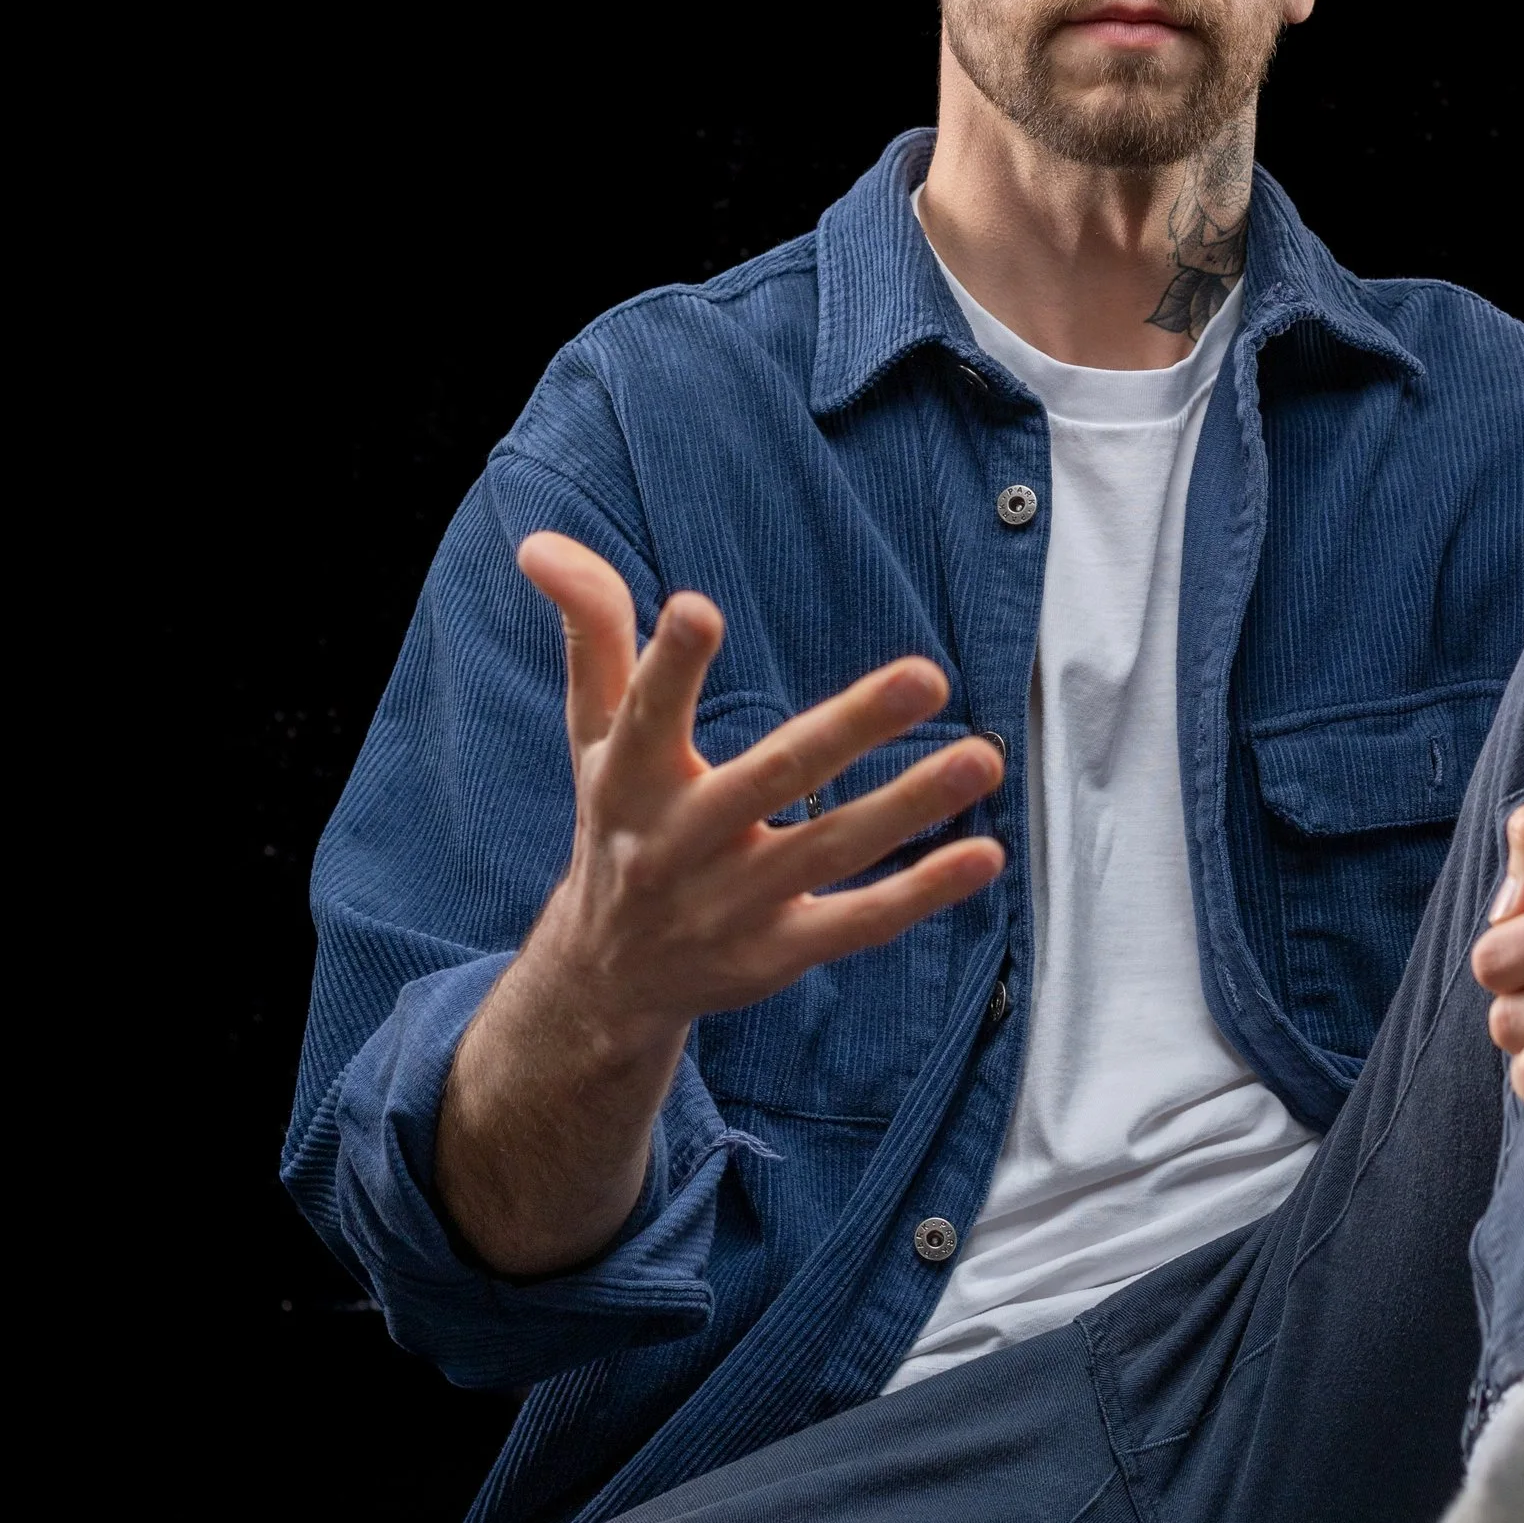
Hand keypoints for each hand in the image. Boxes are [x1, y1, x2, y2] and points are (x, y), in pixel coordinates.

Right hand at [435, 535, 1006, 1273]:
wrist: (604, 979)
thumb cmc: (617, 822)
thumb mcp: (592, 732)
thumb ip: (591, 632)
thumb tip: (539, 543)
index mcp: (629, 778)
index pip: (646, 712)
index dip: (669, 664)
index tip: (696, 608)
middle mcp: (681, 843)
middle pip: (773, 777)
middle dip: (850, 728)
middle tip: (926, 674)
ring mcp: (733, 904)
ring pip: (830, 848)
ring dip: (910, 806)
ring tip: (982, 757)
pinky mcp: (777, 953)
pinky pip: (857, 923)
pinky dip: (921, 893)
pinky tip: (983, 853)